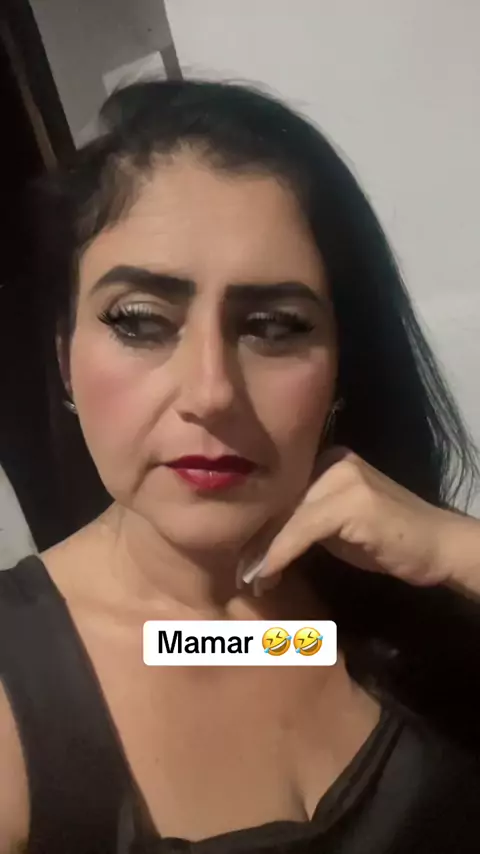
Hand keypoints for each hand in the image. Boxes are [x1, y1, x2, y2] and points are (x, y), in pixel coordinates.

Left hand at [242, 447, 473, 591]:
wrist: (439, 546)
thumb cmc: (388, 540)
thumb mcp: (337, 526)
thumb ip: (303, 520)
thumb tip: (260, 538)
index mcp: (326, 459)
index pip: (279, 491)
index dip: (257, 525)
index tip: (240, 556)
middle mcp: (332, 460)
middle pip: (278, 502)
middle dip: (255, 541)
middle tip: (239, 574)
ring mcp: (342, 478)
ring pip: (285, 516)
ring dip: (262, 553)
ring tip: (249, 581)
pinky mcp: (349, 502)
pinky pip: (300, 530)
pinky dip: (278, 556)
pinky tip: (265, 577)